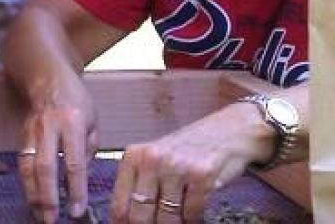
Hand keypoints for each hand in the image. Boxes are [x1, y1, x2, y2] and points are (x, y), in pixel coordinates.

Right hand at [18, 85, 97, 222]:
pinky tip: (32, 198)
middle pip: (45, 166)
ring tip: (39, 214)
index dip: (75, 188)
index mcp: (73, 122)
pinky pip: (22, 163)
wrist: (47, 78)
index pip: (74, 162)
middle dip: (47, 196)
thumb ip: (87, 151)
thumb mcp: (92, 122)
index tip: (77, 210)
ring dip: (32, 193)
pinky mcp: (21, 135)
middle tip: (51, 219)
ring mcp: (32, 130)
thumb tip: (78, 181)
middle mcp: (49, 127)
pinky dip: (26, 183)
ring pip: (28, 166)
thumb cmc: (76, 102)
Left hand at [110, 103, 272, 222]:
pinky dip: (192, 218)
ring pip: (167, 219)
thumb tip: (124, 220)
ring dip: (173, 223)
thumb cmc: (184, 150)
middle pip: (141, 216)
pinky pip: (191, 214)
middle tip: (159, 223)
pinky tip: (193, 207)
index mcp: (134, 157)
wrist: (224, 132)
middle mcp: (152, 160)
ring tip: (177, 214)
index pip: (120, 205)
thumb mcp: (153, 160)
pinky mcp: (202, 176)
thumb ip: (138, 186)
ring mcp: (177, 167)